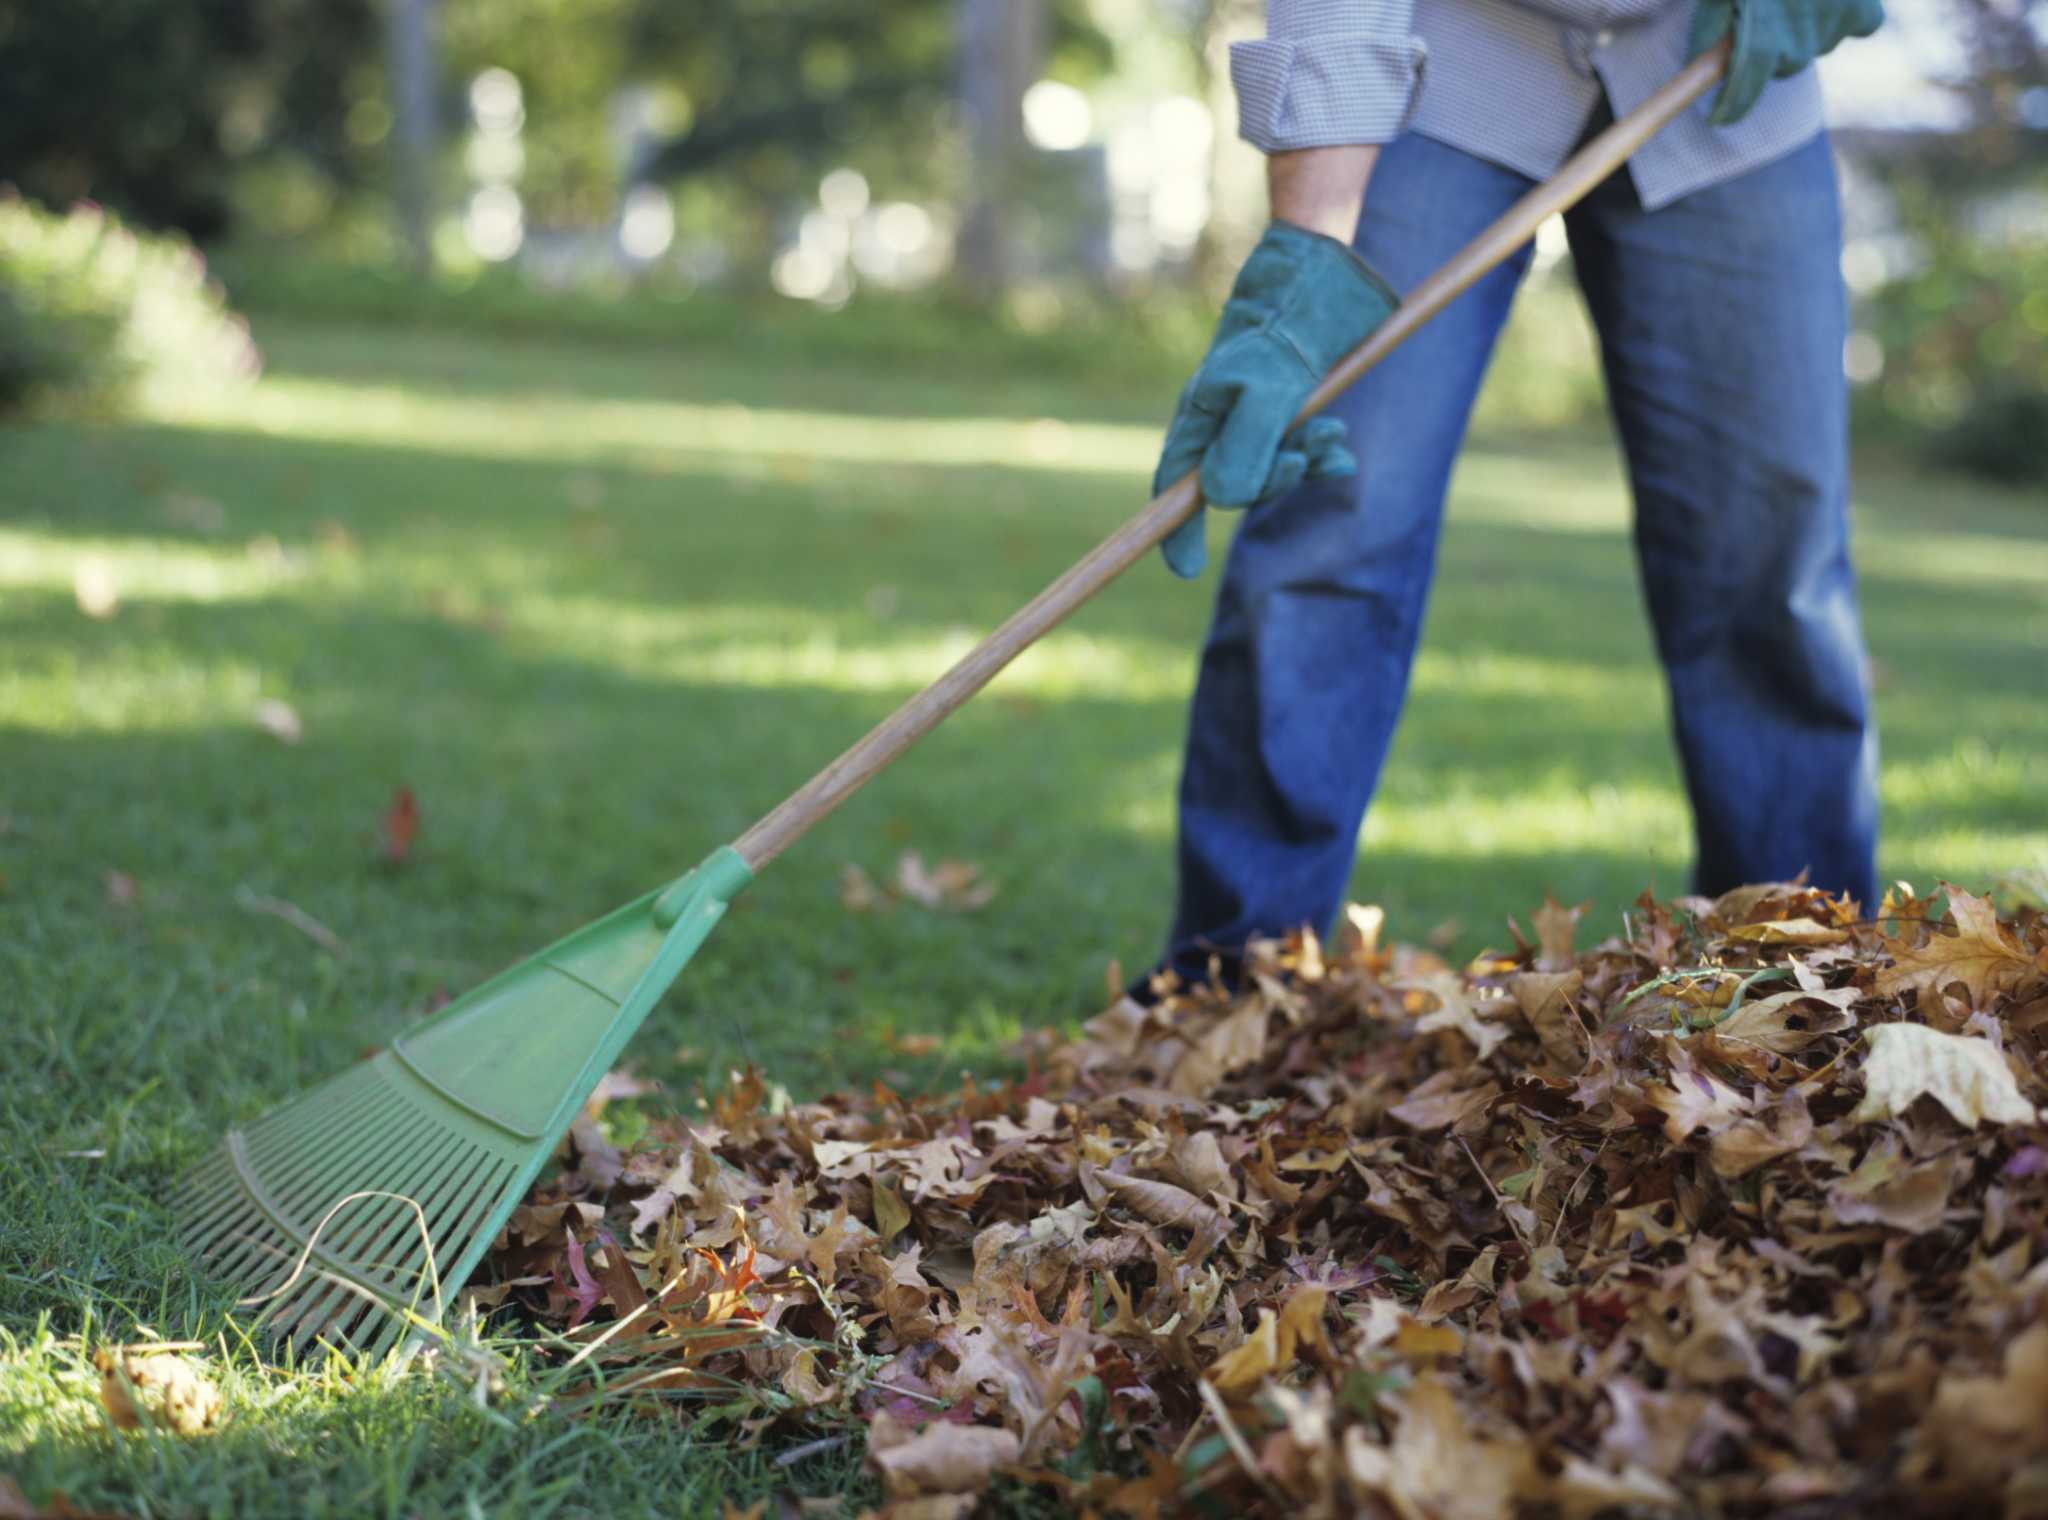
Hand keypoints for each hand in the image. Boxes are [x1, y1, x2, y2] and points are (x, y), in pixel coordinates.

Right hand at [1153, 221, 1398, 578]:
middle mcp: (1220, 423)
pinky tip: (1339, 446)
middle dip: (1273, 483)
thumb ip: (1245, 449)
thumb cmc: (1285, 328)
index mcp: (1199, 418)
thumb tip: (1221, 502)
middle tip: (1303, 459)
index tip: (1185, 570)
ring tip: (1334, 440)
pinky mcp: (1285, 408)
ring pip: (1271, 470)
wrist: (1320, 277)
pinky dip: (1320, 455)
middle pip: (1233, 486)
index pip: (1174, 489)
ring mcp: (1252, 417)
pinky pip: (1298, 451)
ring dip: (1305, 465)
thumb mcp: (1266, 391)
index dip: (1175, 532)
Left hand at [1691, 0, 1883, 125]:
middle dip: (1768, 54)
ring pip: (1815, 48)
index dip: (1731, 106)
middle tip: (1763, 18)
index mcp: (1760, 36)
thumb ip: (1711, 27)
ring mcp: (1834, 28)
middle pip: (1782, 68)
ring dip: (1803, 32)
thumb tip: (1700, 65)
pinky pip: (1859, 27)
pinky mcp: (1864, 12)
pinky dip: (1845, 17)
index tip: (1718, 117)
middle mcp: (1799, 42)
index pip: (1743, 89)